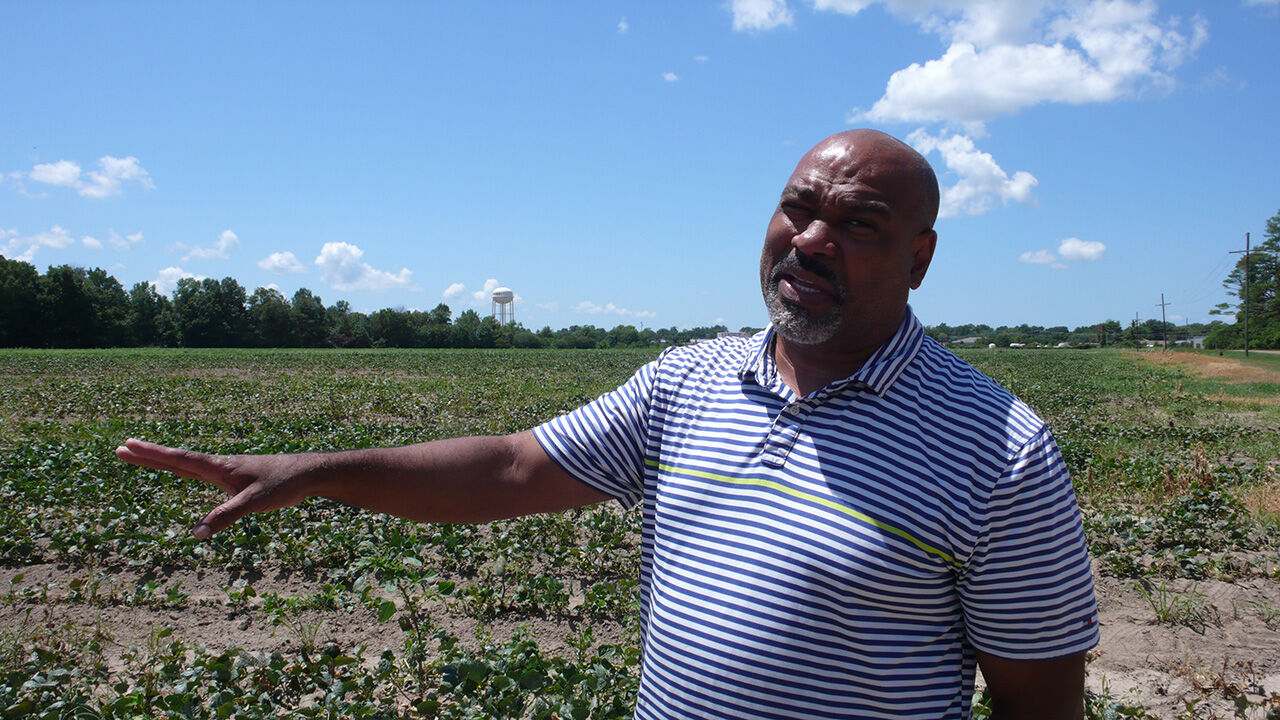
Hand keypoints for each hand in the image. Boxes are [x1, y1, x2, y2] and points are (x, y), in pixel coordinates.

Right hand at [115, 438, 317, 538]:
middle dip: (148, 454)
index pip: (178, 459)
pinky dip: (184, 469)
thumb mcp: (254, 502)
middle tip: (121, 447)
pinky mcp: (234, 479)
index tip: (127, 445)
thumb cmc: (283, 484)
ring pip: (187, 464)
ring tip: (141, 455)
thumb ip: (226, 516)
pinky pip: (201, 473)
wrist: (307, 474)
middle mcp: (218, 466)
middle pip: (176, 459)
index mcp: (218, 467)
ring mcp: (225, 471)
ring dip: (163, 460)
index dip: (152, 454)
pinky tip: (183, 470)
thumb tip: (197, 533)